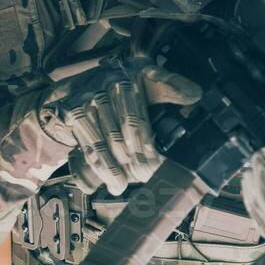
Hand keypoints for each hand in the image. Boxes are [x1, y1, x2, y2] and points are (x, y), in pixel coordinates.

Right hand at [38, 55, 200, 195]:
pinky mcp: (68, 113)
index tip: (156, 165)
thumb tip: (196, 95)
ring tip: (121, 186)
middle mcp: (101, 89)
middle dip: (132, 162)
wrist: (82, 80)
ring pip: (98, 142)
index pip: (134, 119)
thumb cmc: (122, 83)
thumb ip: (172, 86)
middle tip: (144, 178)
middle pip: (117, 135)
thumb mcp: (149, 78)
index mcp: (125, 80)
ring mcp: (82, 102)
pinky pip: (83, 145)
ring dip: (111, 169)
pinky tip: (105, 181)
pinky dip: (95, 166)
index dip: (145, 145)